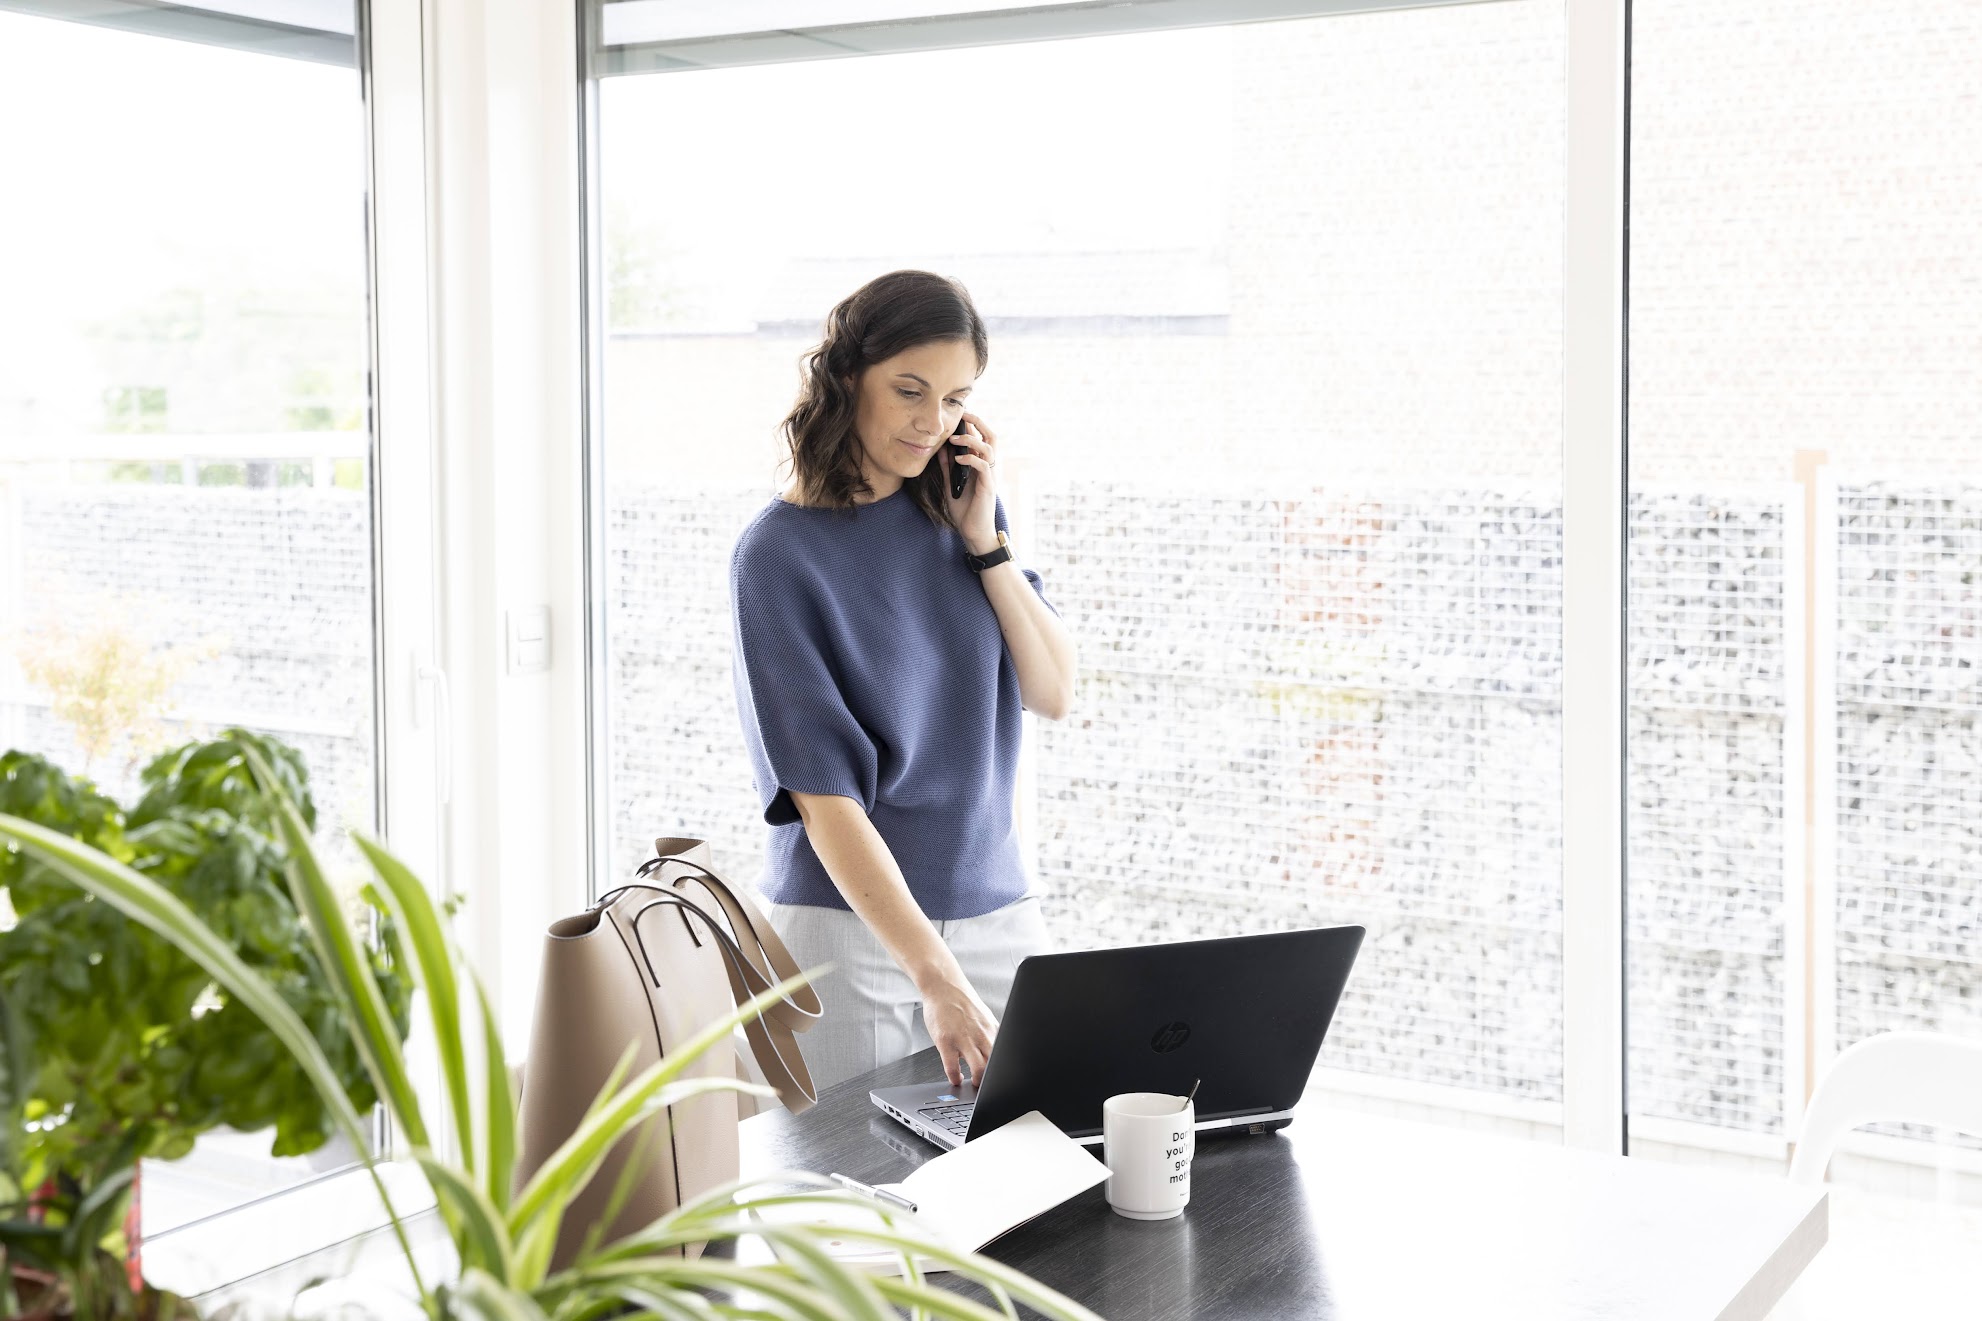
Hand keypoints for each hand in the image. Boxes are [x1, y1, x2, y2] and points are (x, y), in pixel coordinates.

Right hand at [918, 970, 998, 1089]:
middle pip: (995, 1066)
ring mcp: (963, 1038)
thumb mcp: (984, 1018)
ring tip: (974, 1086)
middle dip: (994, 1081)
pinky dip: (955, 1078)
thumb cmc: (962, 1003)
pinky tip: (956, 1079)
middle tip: (989, 1088)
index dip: (1008, 1071)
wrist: (943, 986)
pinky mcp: (945, 1041)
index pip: (1006, 1056)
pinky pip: (952, 1068)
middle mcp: (981, 1035)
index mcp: (992, 1030)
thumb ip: (990, 1035)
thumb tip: (999, 1052)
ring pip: (978, 1070)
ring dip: (977, 1082)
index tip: (1006, 1080)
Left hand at [943, 411, 1000, 552]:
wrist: (973, 533)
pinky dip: (971, 458)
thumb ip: (948, 467)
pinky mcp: (988, 486)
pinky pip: (984, 466)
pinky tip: (958, 459)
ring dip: (971, 440)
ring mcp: (990, 476)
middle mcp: (989, 467)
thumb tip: (940, 449)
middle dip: (979, 423)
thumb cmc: (965, 511)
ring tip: (955, 439)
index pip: (981, 438)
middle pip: (991, 436)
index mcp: (981, 465)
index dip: (973, 424)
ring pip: (988, 448)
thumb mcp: (952, 484)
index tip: (959, 415)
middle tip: (964, 414)